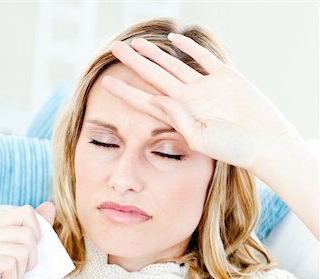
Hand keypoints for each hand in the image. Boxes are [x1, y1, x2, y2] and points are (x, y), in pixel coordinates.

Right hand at [0, 201, 55, 278]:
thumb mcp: (30, 256)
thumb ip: (37, 231)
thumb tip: (50, 205)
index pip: (26, 213)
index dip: (37, 235)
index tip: (27, 256)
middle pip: (27, 232)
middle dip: (31, 259)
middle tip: (17, 274)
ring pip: (21, 249)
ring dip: (22, 272)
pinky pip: (10, 263)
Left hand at [102, 34, 300, 173]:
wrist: (265, 142)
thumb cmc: (233, 148)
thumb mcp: (200, 137)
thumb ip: (178, 118)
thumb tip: (158, 99)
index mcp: (180, 116)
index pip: (146, 100)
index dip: (126, 91)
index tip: (106, 82)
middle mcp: (189, 99)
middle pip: (154, 76)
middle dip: (134, 63)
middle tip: (114, 48)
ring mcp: (206, 87)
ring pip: (174, 65)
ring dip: (155, 53)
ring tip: (136, 43)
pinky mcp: (225, 76)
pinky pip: (203, 58)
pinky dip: (189, 47)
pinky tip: (174, 39)